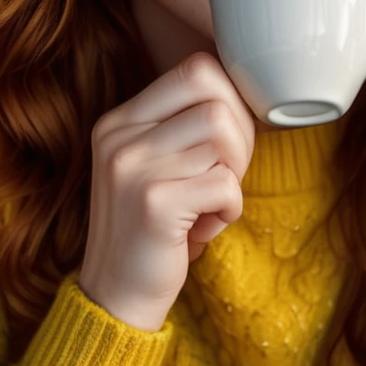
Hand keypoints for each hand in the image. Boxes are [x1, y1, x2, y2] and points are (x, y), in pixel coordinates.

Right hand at [79, 52, 254, 329]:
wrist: (115, 298)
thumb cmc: (153, 227)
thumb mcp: (155, 165)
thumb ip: (185, 127)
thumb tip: (250, 89)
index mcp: (121, 120)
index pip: (195, 68)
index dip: (231, 98)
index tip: (231, 138)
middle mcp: (121, 135)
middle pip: (216, 97)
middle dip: (241, 135)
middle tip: (229, 172)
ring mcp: (132, 166)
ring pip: (223, 135)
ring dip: (235, 174)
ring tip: (214, 201)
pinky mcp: (154, 202)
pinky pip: (225, 184)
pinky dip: (231, 207)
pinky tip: (209, 225)